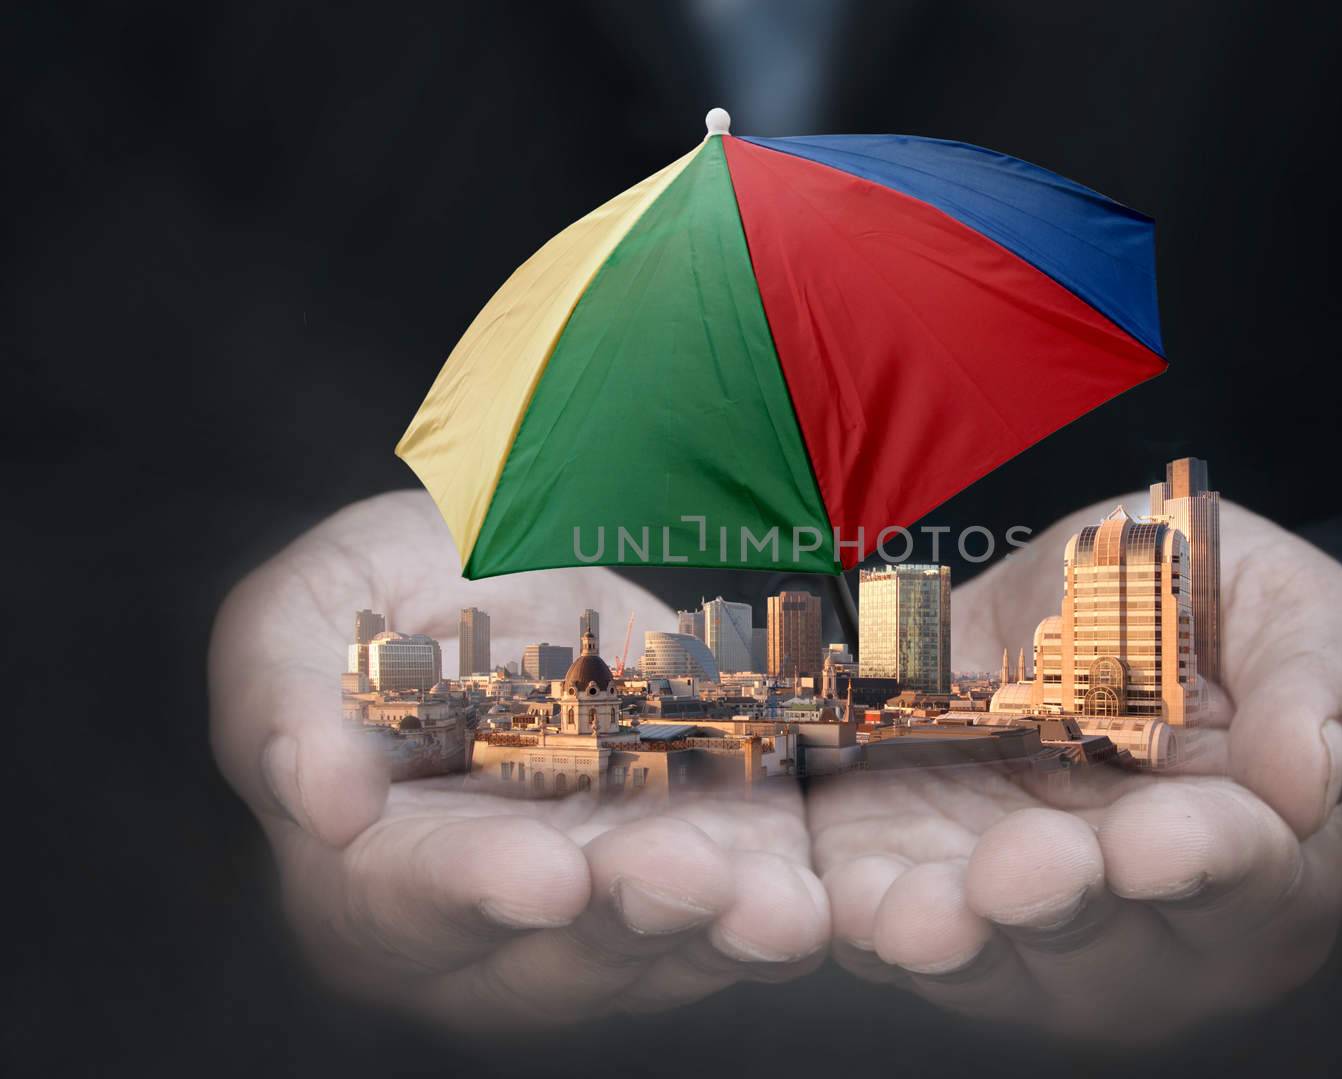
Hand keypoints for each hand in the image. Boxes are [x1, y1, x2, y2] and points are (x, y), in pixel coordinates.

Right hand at [209, 492, 829, 1029]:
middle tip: (686, 877)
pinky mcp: (709, 866)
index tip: (544, 875)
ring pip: (667, 941)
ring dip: (723, 925)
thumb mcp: (306, 616)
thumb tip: (314, 800)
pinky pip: (747, 902)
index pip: (411, 896)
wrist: (518, 580)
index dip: (474, 887)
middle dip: (628, 914)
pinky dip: (784, 898)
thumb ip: (283, 699)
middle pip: (558, 946)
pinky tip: (818, 891)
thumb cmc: (382, 600)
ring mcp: (610, 905)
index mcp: (374, 874)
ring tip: (775, 905)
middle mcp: (495, 920)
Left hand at [807, 499, 1341, 1039]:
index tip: (1154, 843)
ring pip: (984, 958)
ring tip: (919, 916)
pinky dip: (854, 913)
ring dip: (946, 939)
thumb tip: (1310, 776)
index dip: (1201, 863)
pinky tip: (832, 899)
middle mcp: (1143, 928)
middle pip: (1104, 947)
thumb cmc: (1207, 610)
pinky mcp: (914, 886)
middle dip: (1057, 911)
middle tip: (1019, 873)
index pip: (1244, 883)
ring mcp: (1019, 922)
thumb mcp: (1290, 608)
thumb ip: (1323, 681)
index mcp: (1259, 867)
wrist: (1074, 598)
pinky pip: (879, 918)